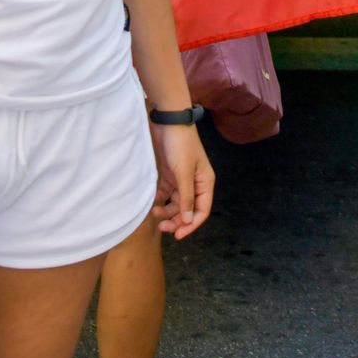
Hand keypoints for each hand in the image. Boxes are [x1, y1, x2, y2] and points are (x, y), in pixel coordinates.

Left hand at [149, 122, 213, 239]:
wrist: (168, 121)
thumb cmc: (180, 146)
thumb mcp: (183, 173)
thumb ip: (185, 198)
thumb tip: (188, 221)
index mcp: (205, 183)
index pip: (201, 211)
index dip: (191, 225)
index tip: (177, 235)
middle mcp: (195, 183)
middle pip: (187, 209)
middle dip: (176, 219)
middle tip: (162, 227)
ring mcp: (181, 179)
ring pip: (176, 203)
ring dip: (166, 210)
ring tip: (154, 213)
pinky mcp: (169, 174)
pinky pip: (166, 193)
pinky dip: (160, 199)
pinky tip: (152, 202)